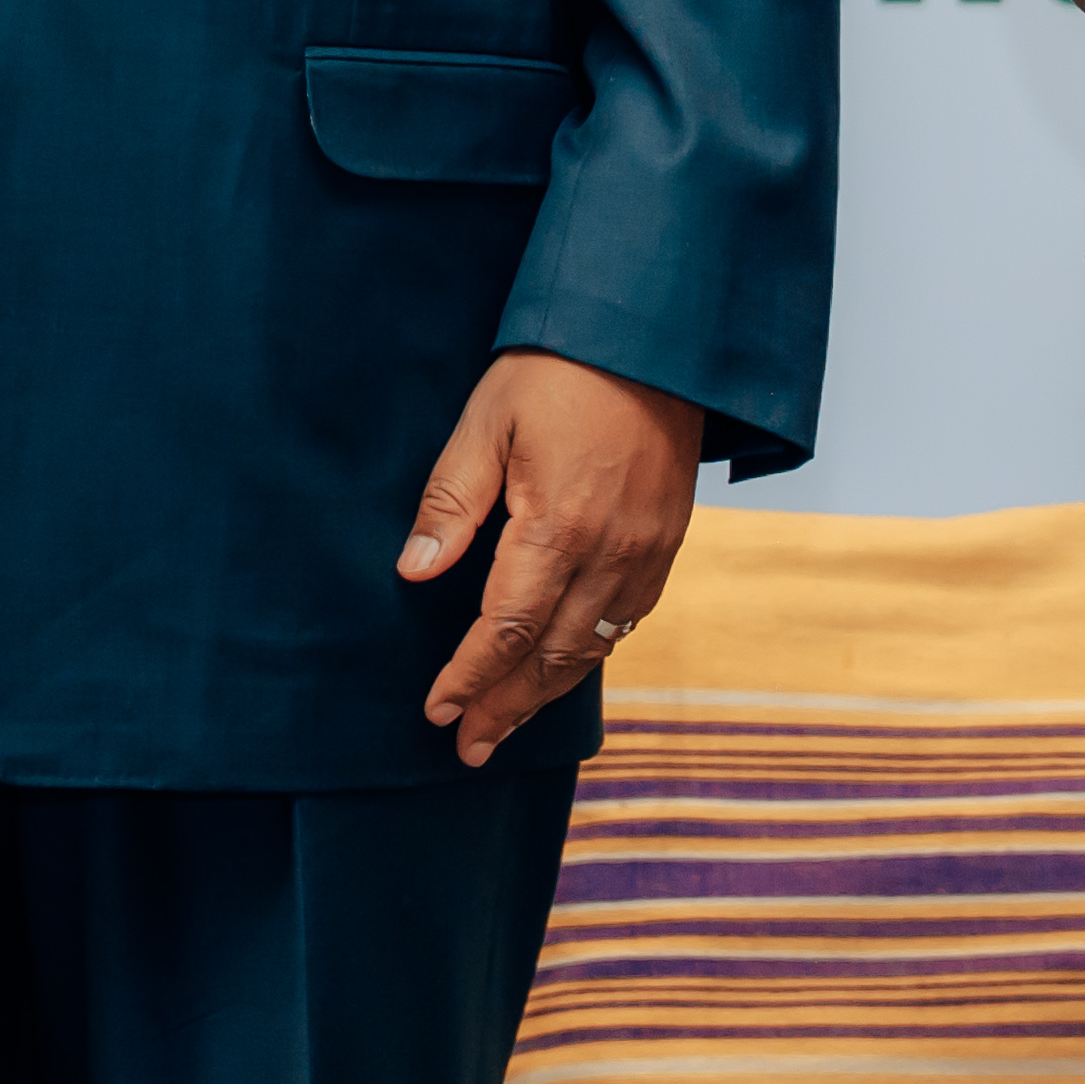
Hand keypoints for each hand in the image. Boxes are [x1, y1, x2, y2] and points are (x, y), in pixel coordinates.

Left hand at [401, 349, 704, 767]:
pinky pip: (629, 620)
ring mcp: (648, 550)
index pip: (506, 628)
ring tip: (507, 725)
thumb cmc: (560, 368)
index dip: (470, 676)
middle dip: (506, 707)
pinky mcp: (669, 541)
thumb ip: (451, 500)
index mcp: (560, 525)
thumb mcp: (488, 420)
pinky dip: (591, 655)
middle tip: (467, 748)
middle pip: (553, 656)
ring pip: (595, 646)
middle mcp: (612, 551)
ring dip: (547, 693)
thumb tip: (415, 570)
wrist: (655, 335)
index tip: (437, 710)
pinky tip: (564, 667)